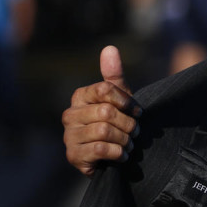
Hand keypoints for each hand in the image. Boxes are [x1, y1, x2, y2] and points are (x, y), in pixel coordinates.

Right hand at [62, 45, 139, 176]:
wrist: (111, 158)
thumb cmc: (116, 124)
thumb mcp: (119, 99)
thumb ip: (114, 76)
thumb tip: (110, 48)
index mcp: (80, 96)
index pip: (104, 89)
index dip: (126, 101)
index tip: (137, 111)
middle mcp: (70, 114)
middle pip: (107, 112)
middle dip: (128, 124)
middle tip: (135, 132)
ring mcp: (69, 136)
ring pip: (104, 131)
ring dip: (124, 140)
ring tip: (129, 144)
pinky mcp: (73, 155)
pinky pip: (100, 149)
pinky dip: (117, 153)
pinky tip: (122, 156)